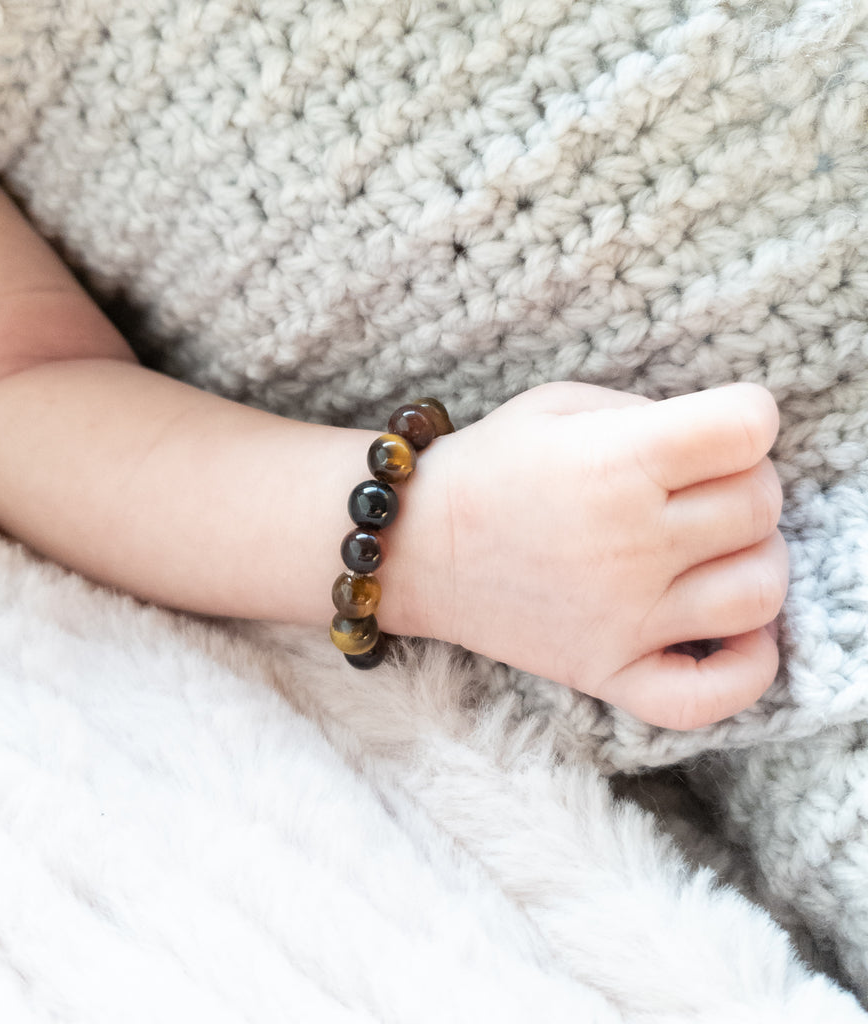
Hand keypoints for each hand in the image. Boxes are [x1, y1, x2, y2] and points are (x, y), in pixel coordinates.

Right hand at [420, 382, 787, 729]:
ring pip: (759, 593)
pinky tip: (733, 634)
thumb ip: (648, 412)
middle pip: (761, 505)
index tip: (724, 427)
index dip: (749, 418)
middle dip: (744, 482)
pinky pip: (711, 695)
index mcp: (616, 462)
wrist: (413, 544)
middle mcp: (629, 541)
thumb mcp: (559, 405)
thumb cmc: (489, 466)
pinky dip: (746, 670)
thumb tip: (726, 445)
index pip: (748, 428)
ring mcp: (622, 617)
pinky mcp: (607, 671)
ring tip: (716, 551)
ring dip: (755, 562)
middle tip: (700, 485)